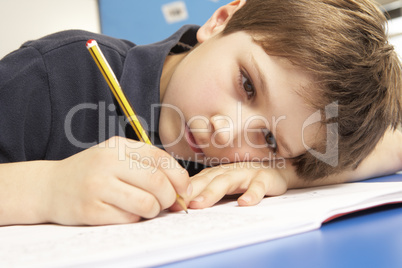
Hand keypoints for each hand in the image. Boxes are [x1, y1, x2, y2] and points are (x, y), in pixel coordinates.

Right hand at [43, 136, 190, 224]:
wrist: (49, 186)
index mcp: (118, 146)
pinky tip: (124, 211)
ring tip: (146, 208)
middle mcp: (107, 162)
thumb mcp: (115, 156)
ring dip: (153, 210)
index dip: (179, 177)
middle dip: (169, 197)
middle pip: (157, 182)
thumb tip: (181, 188)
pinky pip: (128, 218)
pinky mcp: (91, 210)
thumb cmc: (91, 172)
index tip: (184, 190)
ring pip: (146, 203)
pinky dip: (133, 218)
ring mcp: (98, 186)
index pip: (160, 159)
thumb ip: (146, 165)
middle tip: (167, 203)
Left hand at [188, 162, 288, 208]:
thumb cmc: (246, 178)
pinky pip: (258, 186)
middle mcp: (228, 171)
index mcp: (217, 173)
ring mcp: (246, 173)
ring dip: (213, 191)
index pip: (197, 181)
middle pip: (208, 180)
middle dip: (192, 191)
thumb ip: (207, 192)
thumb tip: (182, 205)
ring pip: (228, 181)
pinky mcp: (264, 178)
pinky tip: (245, 202)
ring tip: (201, 203)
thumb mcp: (225, 184)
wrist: (277, 169)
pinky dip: (251, 194)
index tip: (169, 202)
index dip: (183, 190)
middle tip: (179, 203)